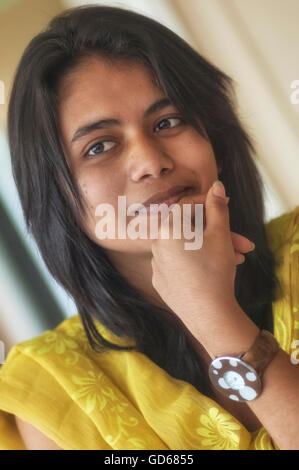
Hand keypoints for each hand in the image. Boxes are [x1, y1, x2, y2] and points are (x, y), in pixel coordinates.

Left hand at [150, 180, 253, 322]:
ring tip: (235, 258)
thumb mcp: (220, 235)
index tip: (225, 205)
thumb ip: (217, 207)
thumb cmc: (214, 271)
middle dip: (217, 233)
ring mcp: (156, 264)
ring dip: (210, 249)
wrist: (208, 315)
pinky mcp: (160, 281)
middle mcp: (156, 244)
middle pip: (189, 229)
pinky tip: (214, 270)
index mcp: (167, 228)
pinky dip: (195, 262)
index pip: (187, 205)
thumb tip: (216, 186)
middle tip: (241, 243)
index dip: (208, 203)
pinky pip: (178, 263)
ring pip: (186, 248)